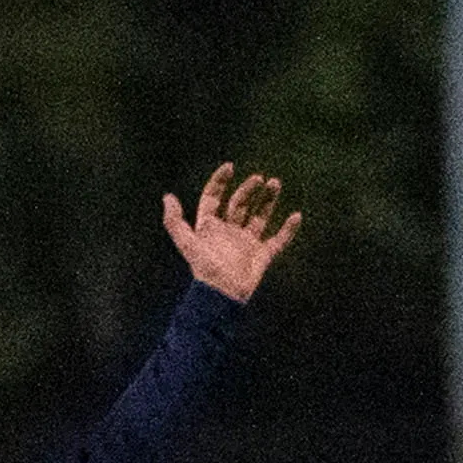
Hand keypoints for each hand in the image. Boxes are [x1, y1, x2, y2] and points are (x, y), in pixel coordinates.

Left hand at [161, 163, 300, 303]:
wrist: (223, 296)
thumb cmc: (204, 270)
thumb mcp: (187, 244)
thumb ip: (175, 222)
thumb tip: (167, 196)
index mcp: (208, 228)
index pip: (212, 199)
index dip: (219, 182)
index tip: (229, 167)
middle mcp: (227, 233)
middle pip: (238, 204)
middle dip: (248, 189)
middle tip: (259, 179)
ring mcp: (245, 243)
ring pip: (258, 216)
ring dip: (267, 199)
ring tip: (275, 183)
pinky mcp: (262, 255)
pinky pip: (278, 240)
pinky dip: (288, 229)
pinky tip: (295, 216)